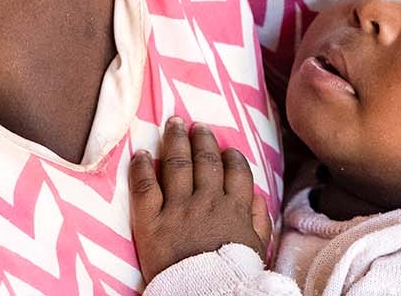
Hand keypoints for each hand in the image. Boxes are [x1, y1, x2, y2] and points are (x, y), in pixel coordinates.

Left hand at [130, 117, 272, 282]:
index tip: (226, 147)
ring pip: (177, 165)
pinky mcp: (151, 223)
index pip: (235, 171)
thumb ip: (259, 220)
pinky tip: (141, 154)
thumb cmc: (232, 276)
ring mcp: (178, 210)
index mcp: (234, 209)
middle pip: (205, 160)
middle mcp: (207, 202)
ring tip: (173, 124)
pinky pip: (145, 187)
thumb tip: (259, 196)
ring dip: (175, 140)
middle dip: (201, 138)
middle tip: (196, 124)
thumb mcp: (256, 250)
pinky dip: (142, 167)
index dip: (230, 155)